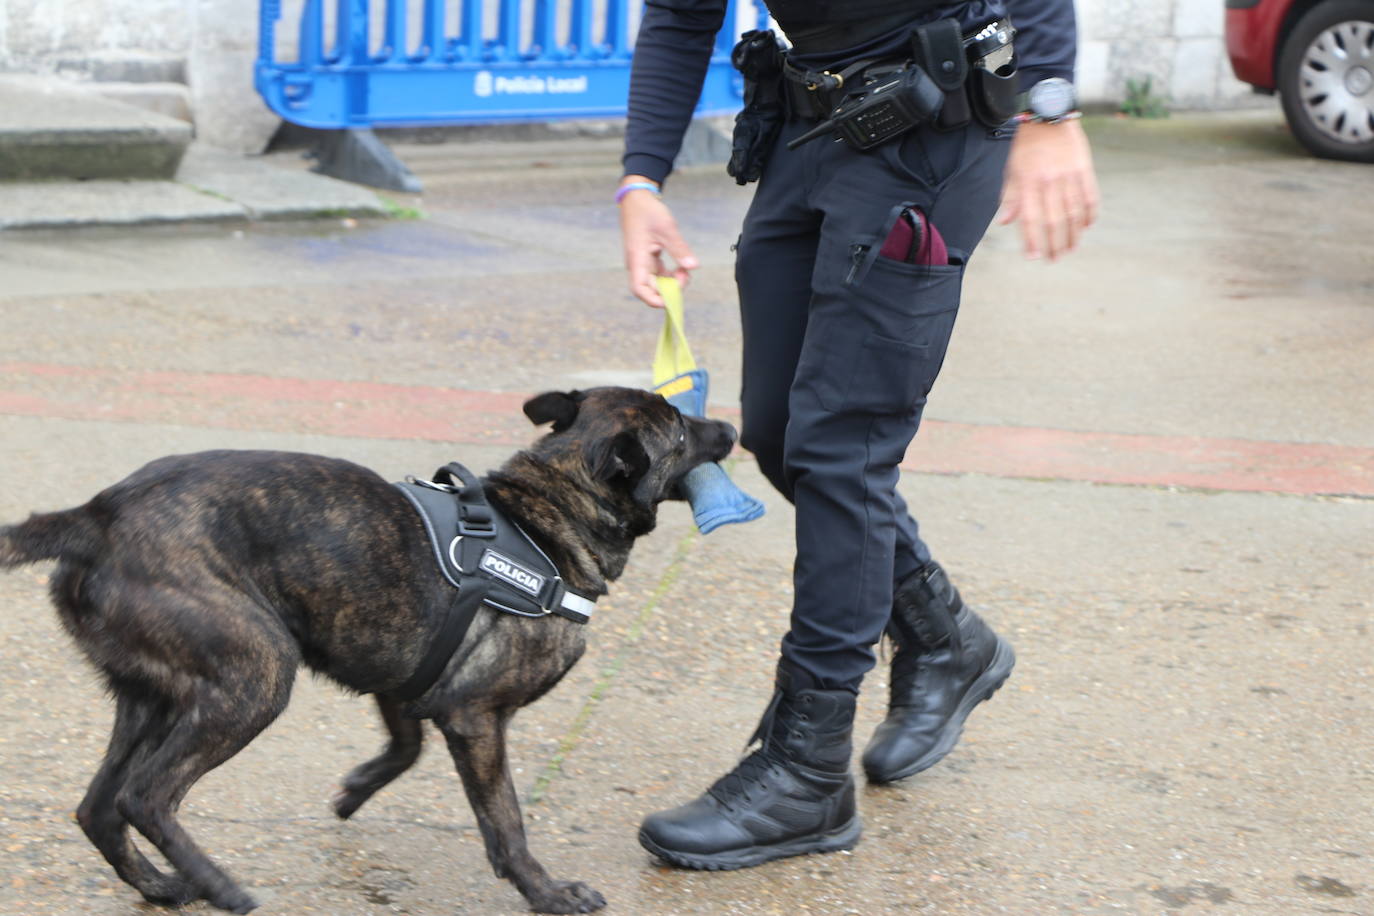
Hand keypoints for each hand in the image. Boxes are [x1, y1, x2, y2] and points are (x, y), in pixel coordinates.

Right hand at [618, 176, 698, 307]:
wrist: (637, 198)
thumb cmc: (648, 211)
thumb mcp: (667, 228)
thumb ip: (679, 249)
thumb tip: (693, 267)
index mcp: (637, 259)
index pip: (640, 289)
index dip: (654, 299)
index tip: (672, 298)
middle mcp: (638, 265)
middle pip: (651, 290)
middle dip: (670, 289)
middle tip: (686, 275)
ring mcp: (643, 263)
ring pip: (657, 283)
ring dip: (672, 281)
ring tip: (685, 270)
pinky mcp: (649, 259)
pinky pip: (660, 274)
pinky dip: (671, 274)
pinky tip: (681, 266)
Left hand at [998, 119, 1099, 260]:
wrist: (1049, 114)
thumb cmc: (1026, 145)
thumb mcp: (1011, 169)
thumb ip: (1010, 197)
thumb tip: (1005, 222)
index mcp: (1028, 183)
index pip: (1029, 218)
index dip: (1032, 240)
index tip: (1033, 257)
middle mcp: (1049, 182)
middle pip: (1054, 220)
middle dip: (1054, 244)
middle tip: (1055, 259)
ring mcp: (1068, 176)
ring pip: (1073, 212)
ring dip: (1073, 234)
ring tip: (1070, 248)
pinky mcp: (1084, 168)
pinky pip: (1090, 196)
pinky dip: (1089, 213)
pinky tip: (1086, 226)